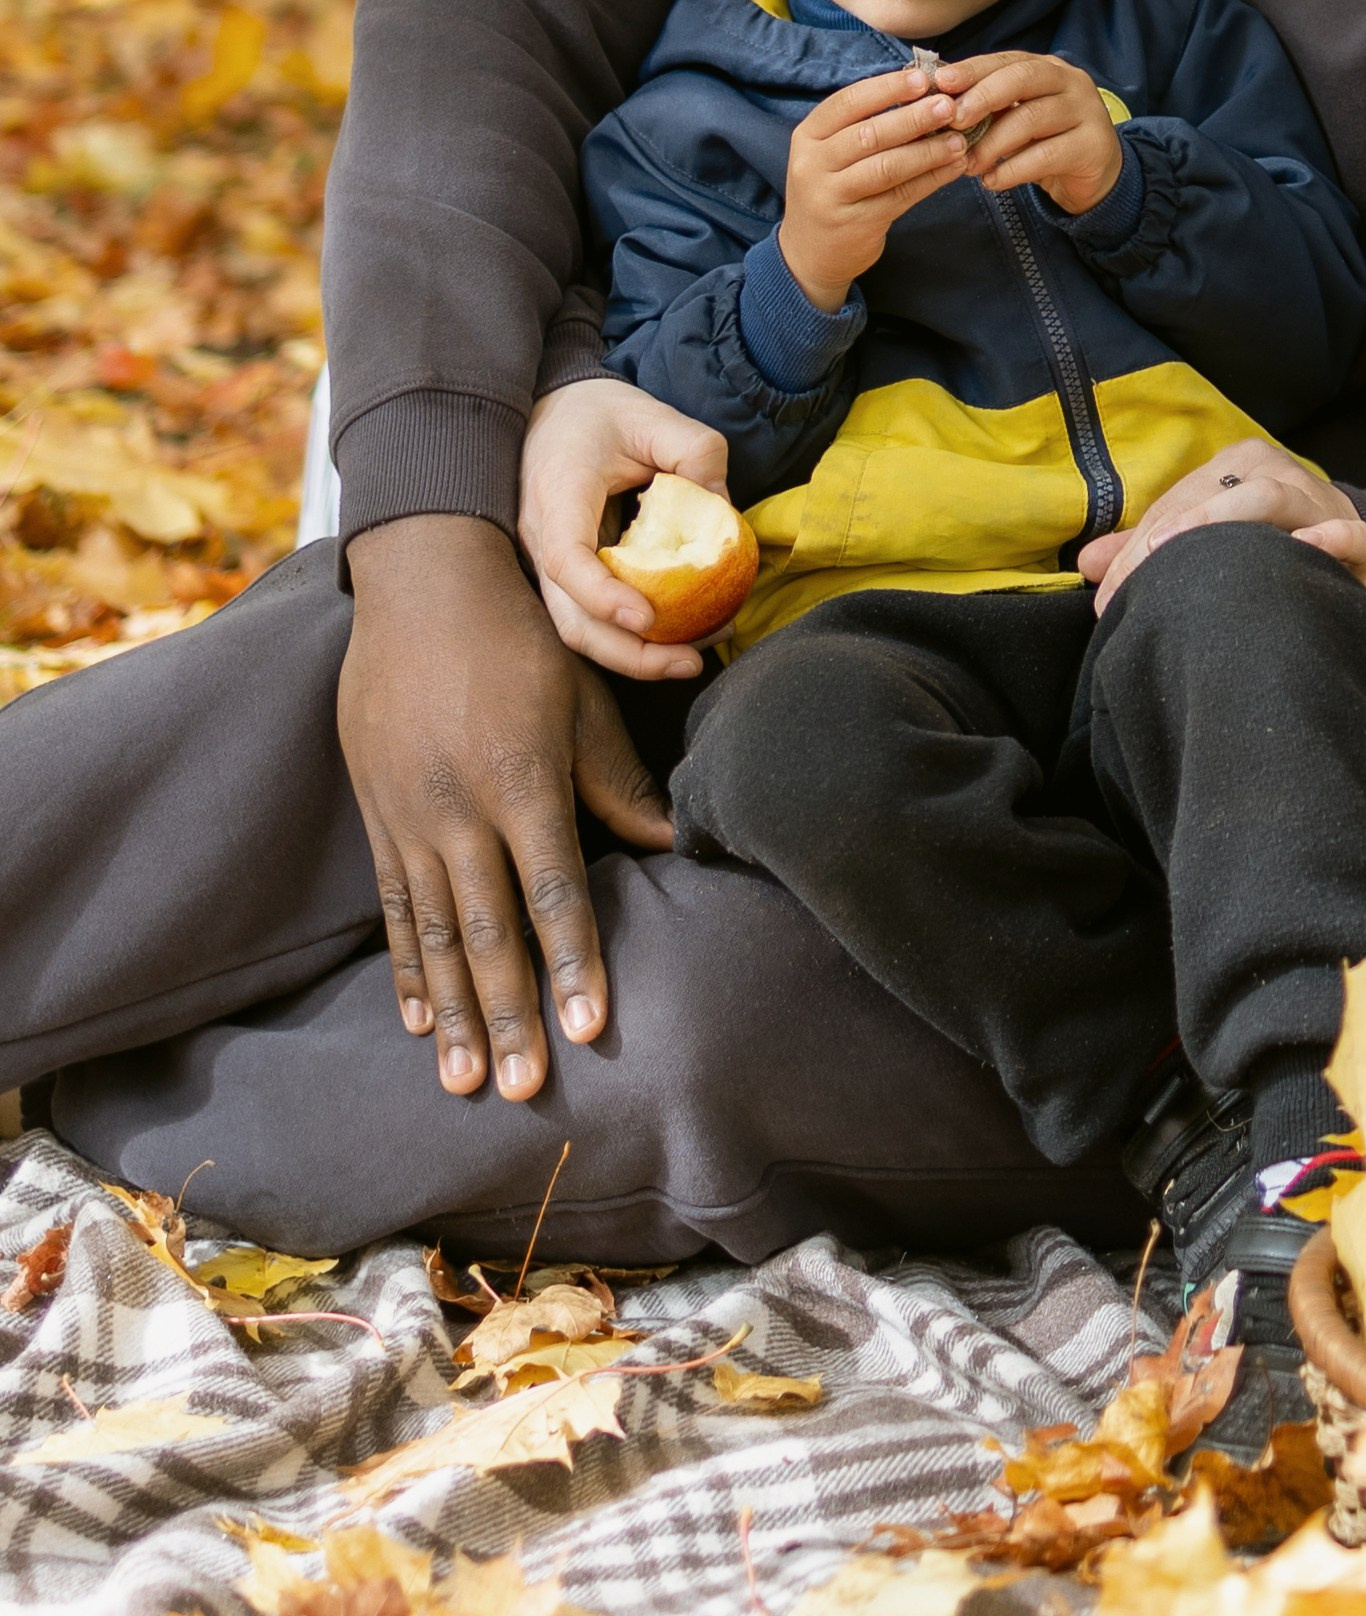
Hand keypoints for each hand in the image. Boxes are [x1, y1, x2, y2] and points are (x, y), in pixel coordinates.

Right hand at [337, 515, 673, 1101]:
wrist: (423, 586)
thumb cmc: (521, 641)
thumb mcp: (581, 702)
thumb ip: (620, 784)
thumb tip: (677, 845)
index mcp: (521, 779)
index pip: (554, 889)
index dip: (573, 961)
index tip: (589, 1027)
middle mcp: (461, 808)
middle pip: (489, 929)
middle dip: (509, 1014)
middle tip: (523, 1088)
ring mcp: (411, 816)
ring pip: (436, 933)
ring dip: (452, 1013)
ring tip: (463, 1081)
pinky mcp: (378, 815)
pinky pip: (393, 906)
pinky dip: (404, 967)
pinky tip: (413, 1020)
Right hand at [520, 377, 732, 681]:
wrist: (554, 409)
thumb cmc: (600, 412)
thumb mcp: (652, 413)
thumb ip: (695, 450)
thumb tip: (724, 510)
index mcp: (557, 495)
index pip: (565, 558)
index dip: (602, 596)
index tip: (646, 618)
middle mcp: (542, 539)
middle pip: (570, 620)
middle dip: (628, 655)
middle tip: (690, 662)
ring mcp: (549, 563)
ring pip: (580, 630)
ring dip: (635, 655)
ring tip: (696, 657)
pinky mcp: (568, 576)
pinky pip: (594, 618)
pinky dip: (633, 637)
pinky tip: (683, 631)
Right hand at [782, 60, 972, 304]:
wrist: (810, 252)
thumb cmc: (832, 188)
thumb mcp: (831, 152)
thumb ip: (865, 124)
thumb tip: (921, 90)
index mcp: (808, 136)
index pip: (847, 102)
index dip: (887, 88)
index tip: (923, 79)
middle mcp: (813, 164)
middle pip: (869, 134)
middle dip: (913, 118)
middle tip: (949, 106)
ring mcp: (831, 196)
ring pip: (886, 167)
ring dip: (928, 151)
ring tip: (959, 139)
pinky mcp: (856, 224)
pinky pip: (901, 196)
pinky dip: (931, 179)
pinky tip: (953, 167)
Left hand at [927, 49, 1124, 215]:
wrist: (1095, 175)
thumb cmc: (1047, 141)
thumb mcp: (1017, 118)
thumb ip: (989, 108)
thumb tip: (938, 104)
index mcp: (1048, 68)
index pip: (1007, 60)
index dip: (973, 69)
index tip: (941, 82)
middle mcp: (1070, 82)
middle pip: (1023, 78)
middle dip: (983, 96)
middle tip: (954, 120)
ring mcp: (1086, 111)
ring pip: (1032, 117)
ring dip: (993, 142)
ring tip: (968, 163)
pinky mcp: (1093, 146)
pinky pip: (1047, 155)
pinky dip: (1013, 169)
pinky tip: (992, 181)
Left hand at [1076, 435, 1365, 609]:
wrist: (1354, 554)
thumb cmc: (1268, 546)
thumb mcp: (1209, 539)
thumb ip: (1151, 548)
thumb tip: (1087, 564)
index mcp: (1238, 465)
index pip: (1179, 501)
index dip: (1138, 550)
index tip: (1108, 600)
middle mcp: (1277, 471)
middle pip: (1219, 496)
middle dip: (1174, 539)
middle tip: (1139, 588)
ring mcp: (1321, 500)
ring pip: (1273, 498)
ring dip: (1230, 522)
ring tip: (1190, 556)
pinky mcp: (1362, 537)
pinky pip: (1350, 533)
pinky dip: (1327, 539)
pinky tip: (1304, 551)